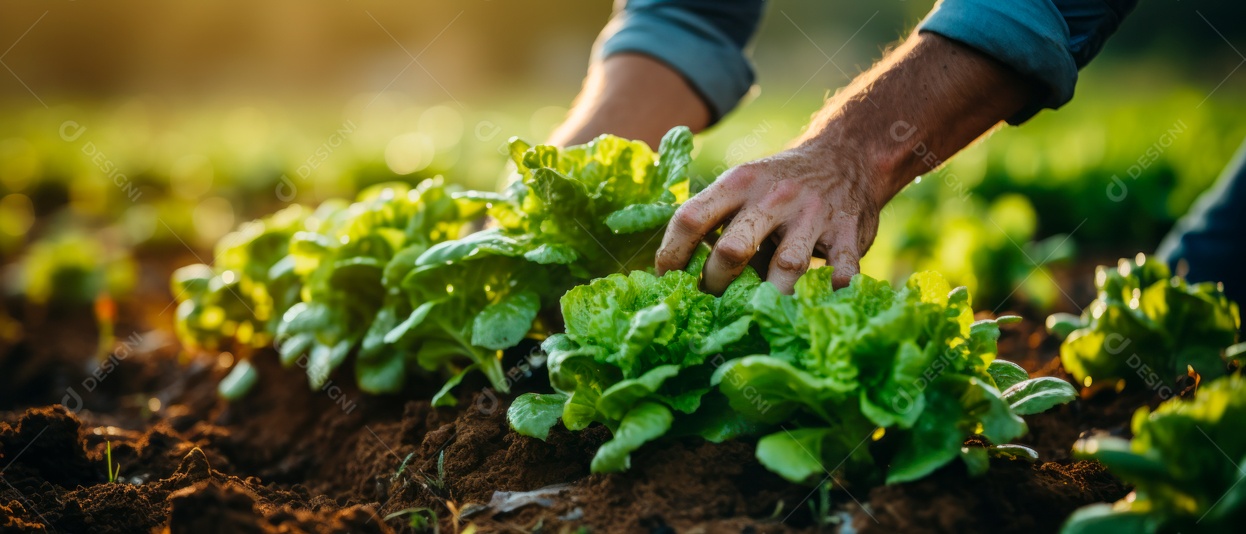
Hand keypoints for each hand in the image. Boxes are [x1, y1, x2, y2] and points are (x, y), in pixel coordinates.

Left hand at [656, 138, 885, 293]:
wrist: (845, 156)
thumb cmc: (779, 185)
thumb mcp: (743, 185)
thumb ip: (715, 219)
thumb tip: (677, 271)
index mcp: (738, 183)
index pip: (691, 218)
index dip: (671, 254)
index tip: (665, 279)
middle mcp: (773, 197)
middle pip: (732, 249)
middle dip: (715, 282)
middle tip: (712, 299)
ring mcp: (812, 215)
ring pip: (786, 265)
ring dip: (770, 295)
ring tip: (757, 310)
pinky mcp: (847, 233)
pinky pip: (841, 269)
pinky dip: (832, 290)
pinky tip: (819, 301)